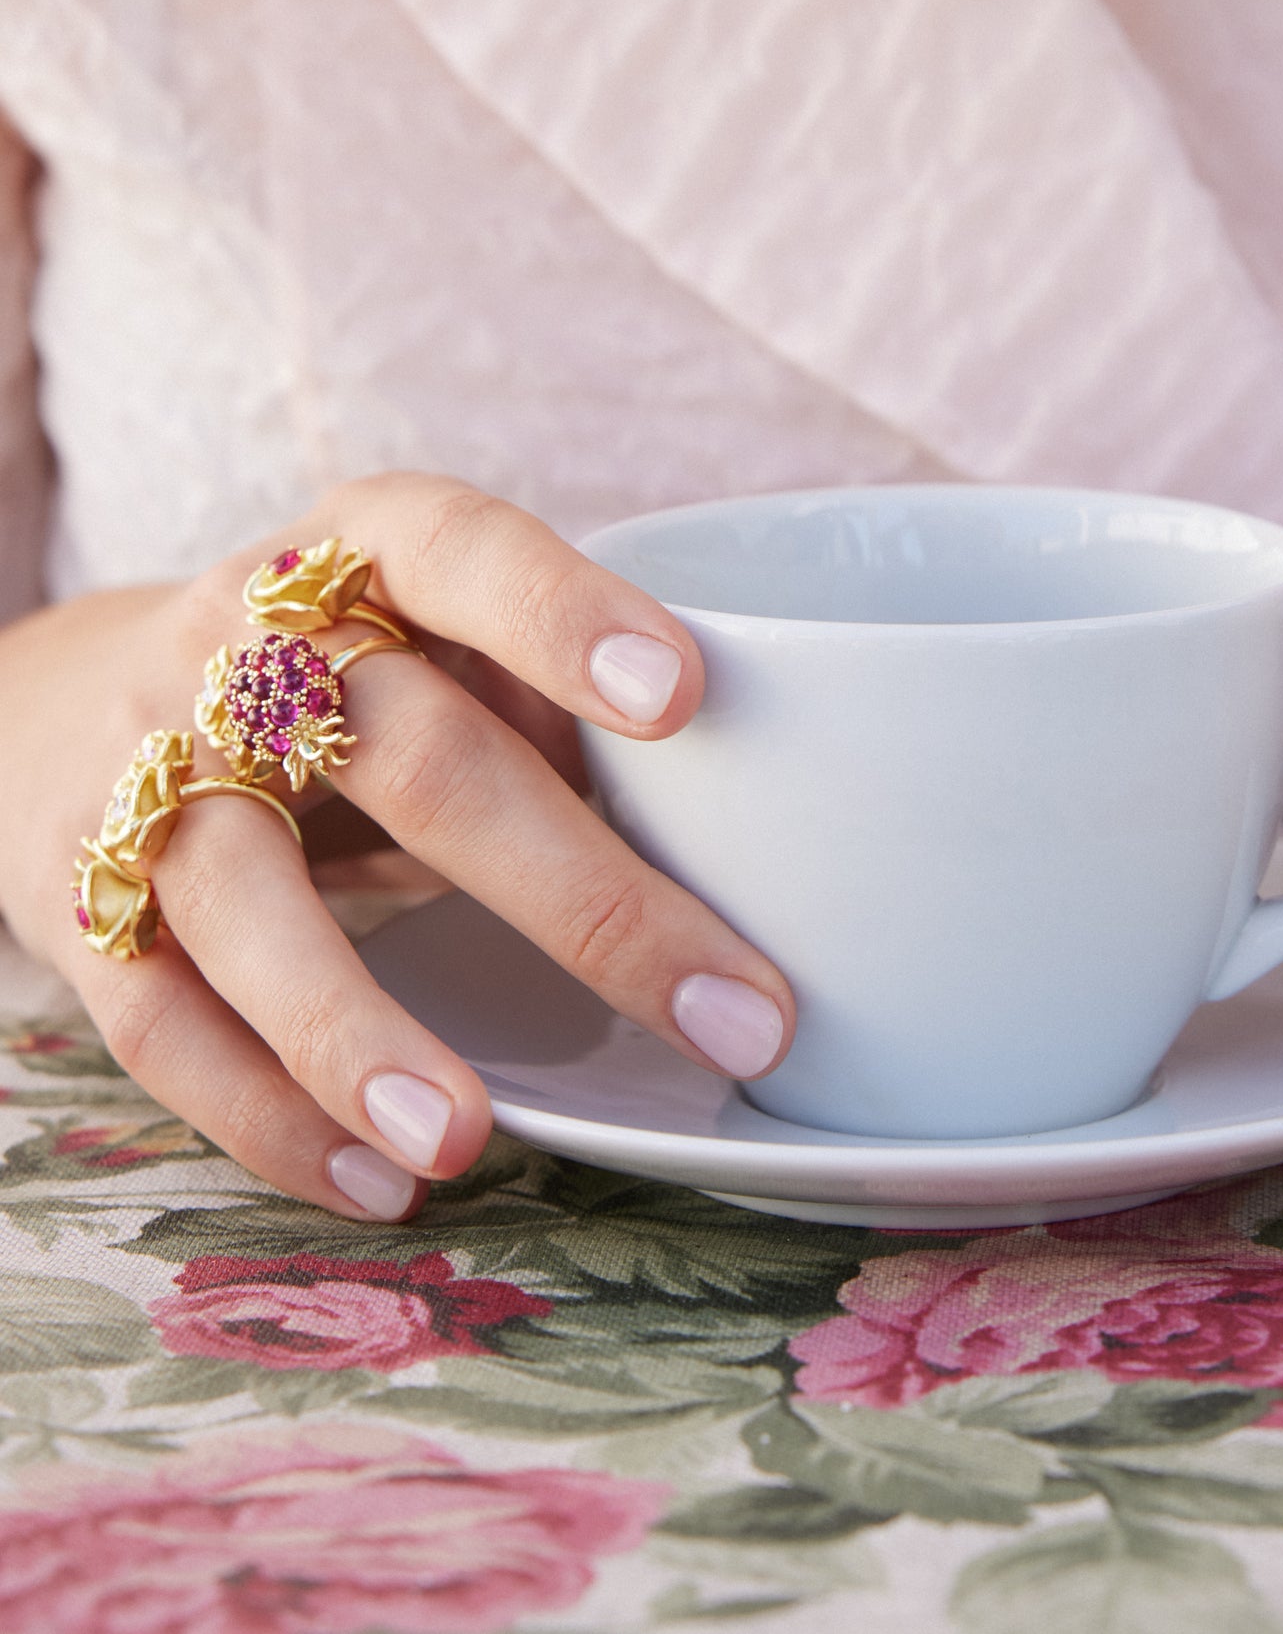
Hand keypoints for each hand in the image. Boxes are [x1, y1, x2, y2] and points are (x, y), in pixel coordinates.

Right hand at [0, 476, 793, 1217]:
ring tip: (472, 1139)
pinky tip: (377, 1180)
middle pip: (409, 754)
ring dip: (359, 1028)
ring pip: (248, 899)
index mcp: (362, 547)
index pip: (461, 548)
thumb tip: (762, 851)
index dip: (563, 613)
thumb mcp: (443, 638)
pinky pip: (163, 1021)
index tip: (686, 699)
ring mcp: (150, 771)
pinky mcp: (77, 903)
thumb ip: (561, 709)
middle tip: (739, 1016)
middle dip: (582, 898)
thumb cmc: (345, 675)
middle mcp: (244, 644)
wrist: (73, 702)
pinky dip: (266, 1112)